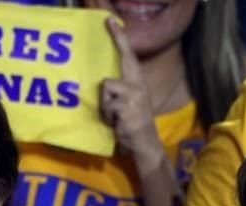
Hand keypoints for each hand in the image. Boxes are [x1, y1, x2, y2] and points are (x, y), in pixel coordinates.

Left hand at [100, 17, 160, 156]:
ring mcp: (134, 95)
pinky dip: (108, 116)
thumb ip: (119, 90)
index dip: (120, 38)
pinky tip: (117, 123)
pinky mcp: (126, 107)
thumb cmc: (132, 123)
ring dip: (106, 104)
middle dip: (118, 39)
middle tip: (109, 21)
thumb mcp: (128, 103)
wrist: (144, 143)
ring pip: (107, 87)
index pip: (129, 57)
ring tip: (114, 115)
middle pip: (125, 59)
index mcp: (137, 83)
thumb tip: (102, 82)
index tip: (111, 21)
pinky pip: (107, 105)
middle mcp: (138, 85)